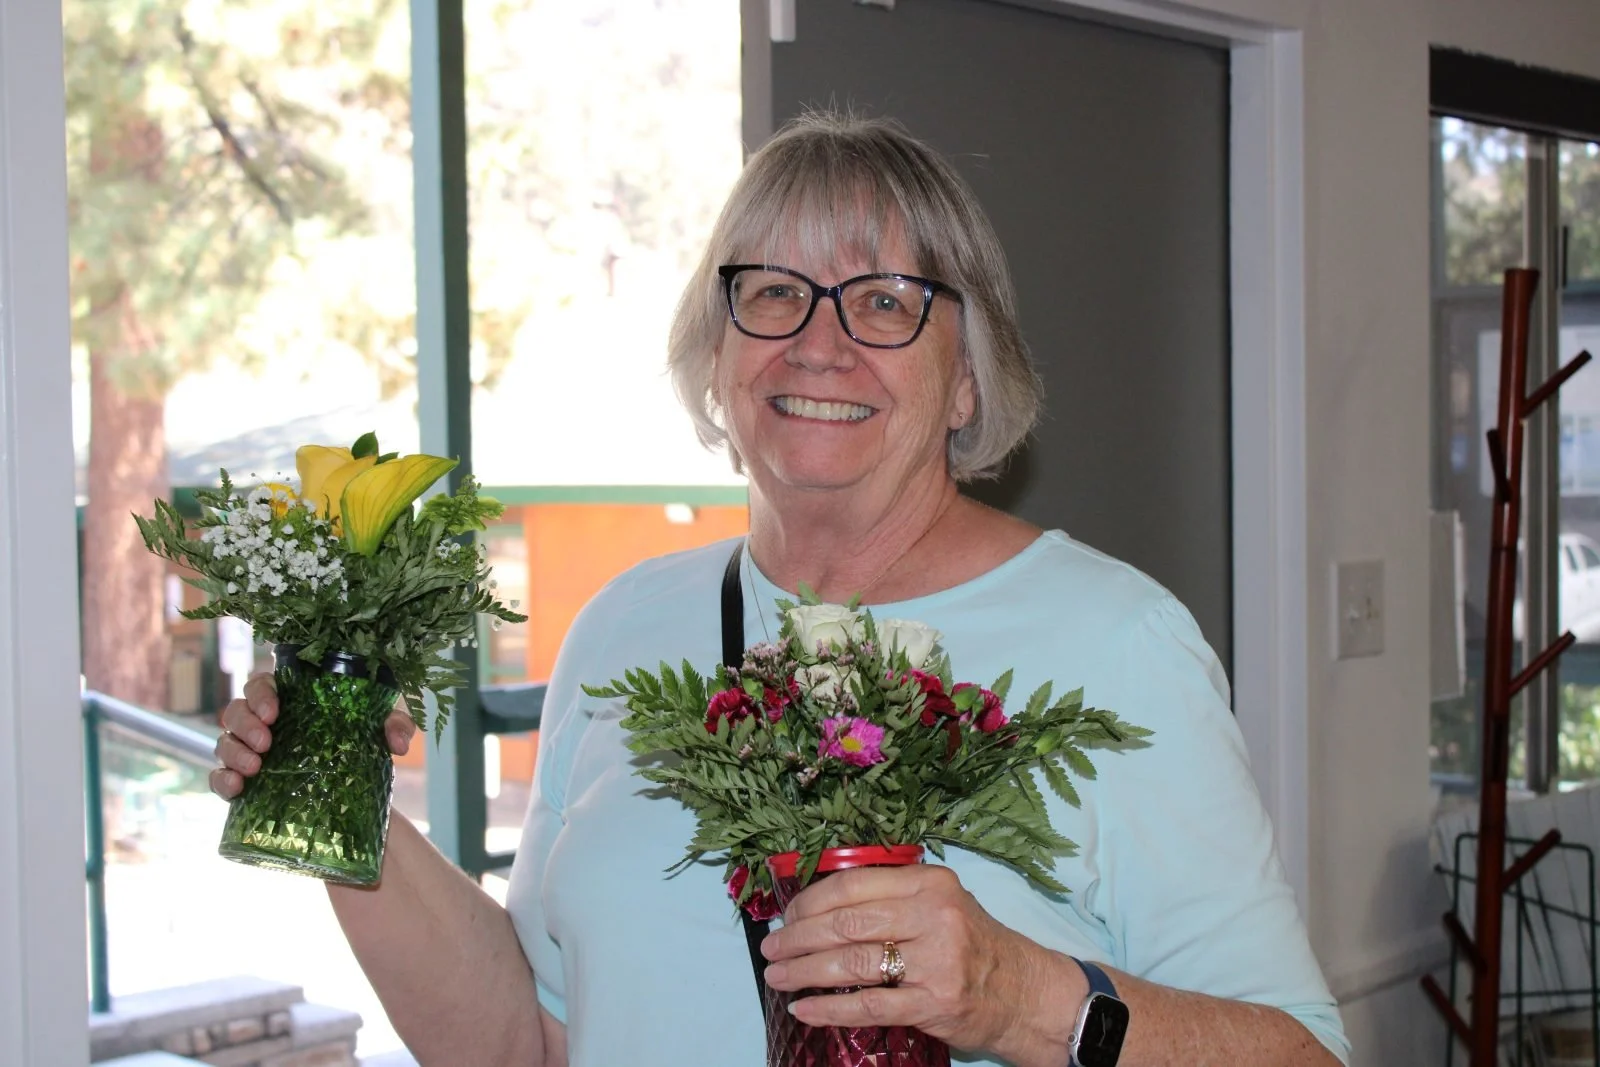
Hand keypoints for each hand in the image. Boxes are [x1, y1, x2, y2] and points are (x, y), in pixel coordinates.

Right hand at [211, 672, 417, 798]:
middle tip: (266, 743)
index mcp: (290, 699)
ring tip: (256, 768)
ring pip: (224, 741)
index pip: (261, 684)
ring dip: (232, 753)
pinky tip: (236, 789)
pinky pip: (218, 777)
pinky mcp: (245, 781)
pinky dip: (221, 781)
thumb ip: (396, 725)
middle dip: (245, 724)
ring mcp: (249, 751)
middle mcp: (263, 723)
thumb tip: (399, 742)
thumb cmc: (361, 744)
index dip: (260, 694)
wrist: (355, 790)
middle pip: (235, 710)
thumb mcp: (381, 730)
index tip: (274, 712)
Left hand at [758, 864, 1085, 1057]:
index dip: (810, 901)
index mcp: (929, 883)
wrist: (1023, 992)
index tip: (786, 916)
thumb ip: (891, 896)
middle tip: (771, 949)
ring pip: (853, 963)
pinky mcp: (933, 1001)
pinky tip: (805, 1008)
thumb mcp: (940, 903)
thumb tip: (817, 905)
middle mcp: (933, 915)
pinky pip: (869, 1004)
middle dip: (799, 937)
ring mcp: (935, 960)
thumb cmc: (972, 944)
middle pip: (847, 923)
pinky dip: (830, 1008)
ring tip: (777, 978)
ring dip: (805, 971)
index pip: (853, 884)